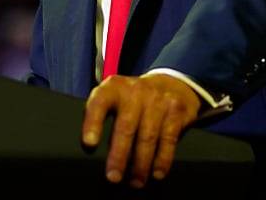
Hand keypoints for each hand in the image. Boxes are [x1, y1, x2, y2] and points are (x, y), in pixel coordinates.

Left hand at [82, 74, 200, 187]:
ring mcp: (157, 100)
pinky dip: (162, 160)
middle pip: (125, 127)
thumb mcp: (115, 98)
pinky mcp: (176, 111)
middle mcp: (135, 91)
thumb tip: (92, 150)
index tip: (89, 144)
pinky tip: (156, 173)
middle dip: (119, 155)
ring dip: (141, 164)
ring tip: (135, 181)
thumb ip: (101, 116)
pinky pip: (168, 139)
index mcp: (113, 88)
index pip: (99, 103)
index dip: (92, 123)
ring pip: (147, 137)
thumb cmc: (134, 100)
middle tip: (113, 177)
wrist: (171, 85)